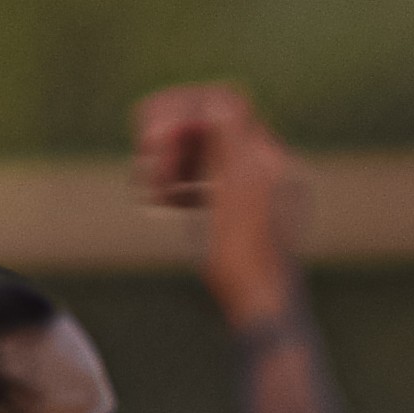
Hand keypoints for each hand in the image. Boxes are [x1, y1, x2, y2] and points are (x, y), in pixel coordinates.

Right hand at [133, 84, 307, 335]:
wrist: (262, 313)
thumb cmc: (246, 261)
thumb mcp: (233, 196)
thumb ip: (228, 143)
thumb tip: (217, 100)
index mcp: (269, 158)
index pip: (223, 103)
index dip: (181, 107)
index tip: (150, 132)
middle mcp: (268, 168)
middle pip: (211, 126)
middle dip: (171, 139)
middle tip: (144, 160)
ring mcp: (257, 190)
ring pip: (204, 155)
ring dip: (170, 162)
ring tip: (147, 187)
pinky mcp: (244, 213)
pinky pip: (208, 182)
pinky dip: (182, 184)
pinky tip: (160, 201)